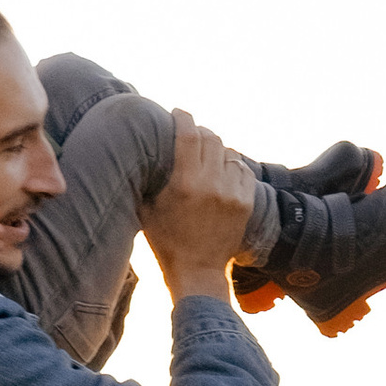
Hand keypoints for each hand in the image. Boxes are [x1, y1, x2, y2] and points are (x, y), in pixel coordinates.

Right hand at [140, 111, 256, 300]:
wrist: (198, 272)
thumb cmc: (166, 242)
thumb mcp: (147, 210)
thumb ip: (148, 179)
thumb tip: (140, 152)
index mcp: (184, 183)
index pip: (188, 134)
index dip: (183, 117)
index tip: (179, 113)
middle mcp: (211, 184)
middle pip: (211, 138)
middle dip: (200, 132)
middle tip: (192, 136)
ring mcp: (232, 193)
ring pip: (229, 153)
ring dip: (217, 151)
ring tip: (207, 159)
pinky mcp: (246, 202)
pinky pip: (243, 171)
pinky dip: (233, 167)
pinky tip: (223, 174)